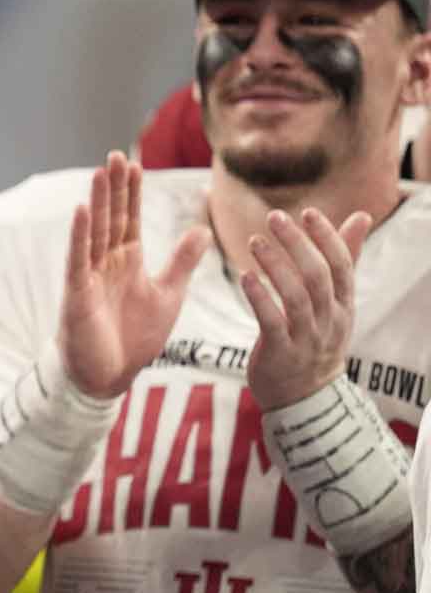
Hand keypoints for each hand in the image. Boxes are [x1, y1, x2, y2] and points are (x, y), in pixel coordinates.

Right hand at [60, 152, 212, 397]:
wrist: (109, 375)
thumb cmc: (133, 337)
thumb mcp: (168, 294)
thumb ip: (182, 262)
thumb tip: (202, 229)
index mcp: (128, 261)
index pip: (129, 219)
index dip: (132, 192)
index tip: (133, 164)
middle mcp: (106, 262)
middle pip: (111, 216)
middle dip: (114, 187)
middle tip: (114, 155)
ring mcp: (90, 275)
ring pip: (95, 230)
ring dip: (98, 201)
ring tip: (100, 171)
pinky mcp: (78, 292)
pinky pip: (78, 258)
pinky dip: (80, 234)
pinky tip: (82, 210)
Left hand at [241, 207, 370, 409]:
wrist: (307, 397)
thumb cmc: (318, 337)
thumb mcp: (337, 301)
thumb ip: (345, 258)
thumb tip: (362, 216)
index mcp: (344, 305)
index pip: (342, 266)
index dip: (327, 238)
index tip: (308, 212)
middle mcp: (330, 321)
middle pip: (318, 277)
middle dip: (298, 245)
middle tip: (274, 217)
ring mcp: (307, 339)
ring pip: (297, 298)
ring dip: (276, 266)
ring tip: (255, 241)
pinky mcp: (281, 354)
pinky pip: (273, 323)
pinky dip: (260, 298)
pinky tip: (246, 277)